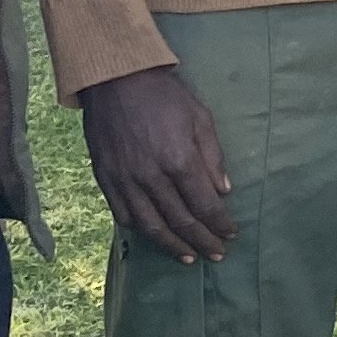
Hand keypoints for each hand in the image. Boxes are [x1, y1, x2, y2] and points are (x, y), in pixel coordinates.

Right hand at [83, 66, 234, 262]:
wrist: (114, 79)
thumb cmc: (163, 95)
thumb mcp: (200, 118)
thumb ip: (213, 157)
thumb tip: (224, 191)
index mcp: (179, 160)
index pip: (204, 205)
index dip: (220, 224)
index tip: (231, 234)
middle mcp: (151, 177)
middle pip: (181, 221)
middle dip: (203, 240)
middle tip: (218, 254)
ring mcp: (125, 180)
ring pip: (151, 225)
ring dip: (173, 246)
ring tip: (189, 257)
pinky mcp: (105, 178)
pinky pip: (123, 213)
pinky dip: (140, 229)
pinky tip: (153, 235)